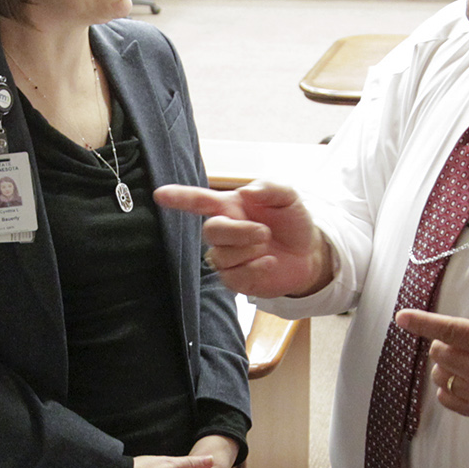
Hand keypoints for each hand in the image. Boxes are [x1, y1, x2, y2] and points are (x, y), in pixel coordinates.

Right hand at [154, 180, 334, 297]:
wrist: (309, 253)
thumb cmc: (291, 221)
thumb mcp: (287, 196)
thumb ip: (269, 188)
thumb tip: (246, 192)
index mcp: (230, 207)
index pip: (199, 201)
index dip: (179, 198)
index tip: (159, 194)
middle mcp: (225, 232)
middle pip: (210, 230)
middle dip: (237, 232)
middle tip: (264, 232)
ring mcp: (228, 257)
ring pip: (220, 256)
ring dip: (247, 251)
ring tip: (267, 247)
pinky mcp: (236, 279)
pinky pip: (232, 277)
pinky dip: (254, 269)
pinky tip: (268, 263)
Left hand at [395, 274, 468, 425]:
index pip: (449, 330)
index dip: (422, 322)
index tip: (402, 317)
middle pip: (439, 353)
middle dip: (442, 342)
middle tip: (463, 339)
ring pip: (441, 376)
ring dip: (444, 365)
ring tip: (465, 359)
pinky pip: (449, 400)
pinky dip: (447, 388)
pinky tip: (462, 380)